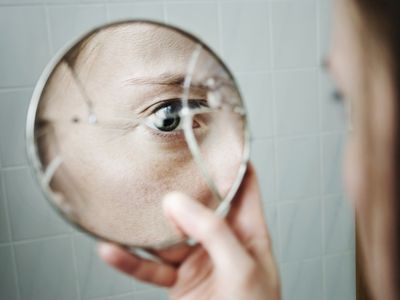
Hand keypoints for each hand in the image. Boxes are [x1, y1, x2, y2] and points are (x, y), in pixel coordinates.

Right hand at [98, 164, 280, 299]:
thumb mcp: (241, 270)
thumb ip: (213, 233)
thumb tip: (178, 202)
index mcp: (248, 233)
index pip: (243, 187)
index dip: (230, 163)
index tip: (210, 141)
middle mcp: (221, 242)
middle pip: (198, 206)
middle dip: (178, 189)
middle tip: (157, 170)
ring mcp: (197, 261)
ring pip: (167, 236)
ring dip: (145, 226)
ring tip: (125, 208)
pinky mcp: (177, 282)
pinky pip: (149, 268)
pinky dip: (129, 261)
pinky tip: (112, 250)